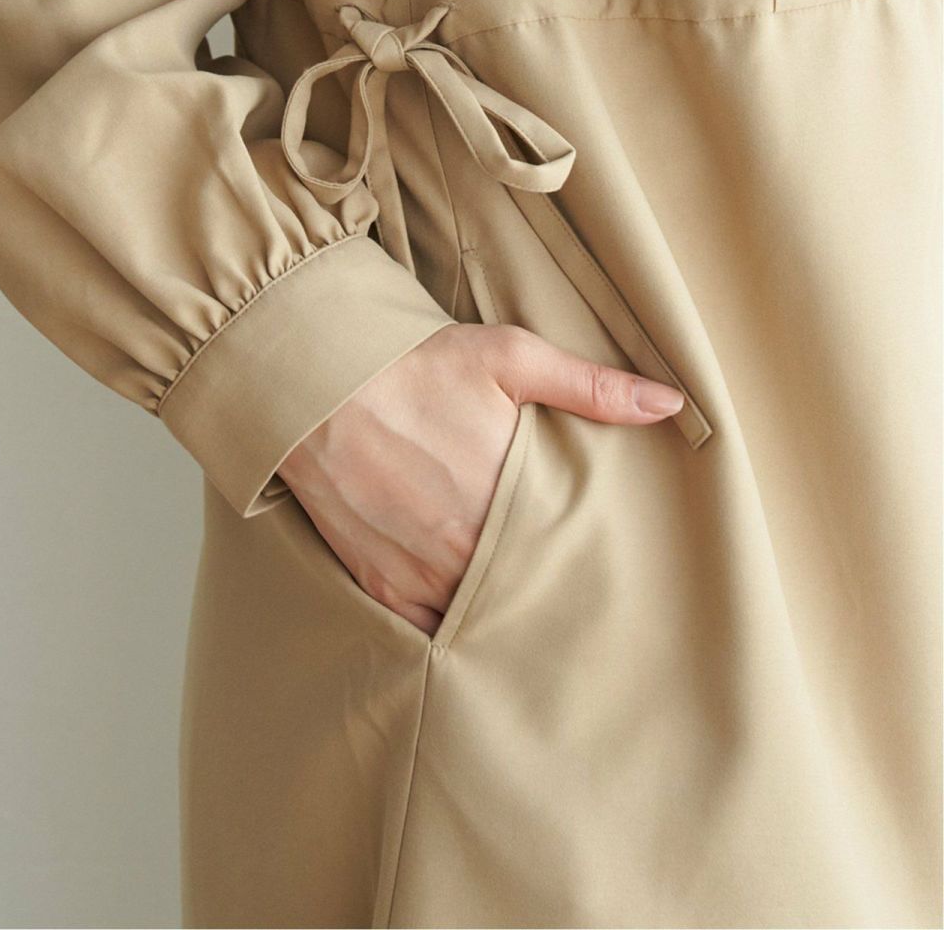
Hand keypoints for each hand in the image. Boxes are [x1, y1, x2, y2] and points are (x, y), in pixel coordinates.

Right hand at [277, 322, 684, 635]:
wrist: (317, 385)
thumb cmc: (415, 367)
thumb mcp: (509, 357)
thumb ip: (589, 386)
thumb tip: (669, 403)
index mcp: (504, 502)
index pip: (568, 557)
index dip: (592, 567)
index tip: (615, 571)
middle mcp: (461, 551)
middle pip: (524, 595)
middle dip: (551, 597)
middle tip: (584, 606)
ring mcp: (416, 573)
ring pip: (478, 619)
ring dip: (503, 617)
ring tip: (533, 617)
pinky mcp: (378, 582)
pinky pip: (424, 629)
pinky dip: (449, 628)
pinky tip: (473, 626)